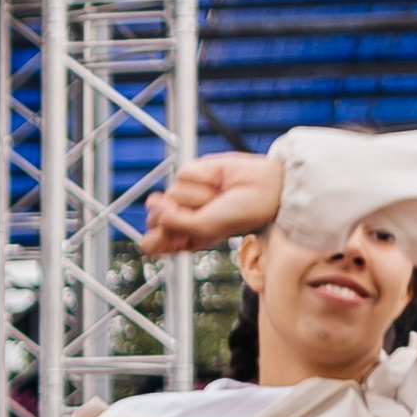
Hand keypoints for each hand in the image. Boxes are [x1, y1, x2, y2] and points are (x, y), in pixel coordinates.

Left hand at [143, 152, 282, 255]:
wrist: (267, 187)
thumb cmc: (241, 214)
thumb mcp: (204, 229)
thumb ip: (172, 222)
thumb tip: (151, 201)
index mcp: (182, 240)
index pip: (149, 243)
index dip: (159, 237)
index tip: (180, 235)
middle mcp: (181, 218)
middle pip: (154, 217)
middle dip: (182, 214)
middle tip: (208, 212)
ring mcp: (186, 195)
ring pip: (171, 193)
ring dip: (198, 195)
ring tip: (218, 195)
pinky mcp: (195, 173)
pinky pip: (183, 173)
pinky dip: (202, 177)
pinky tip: (218, 179)